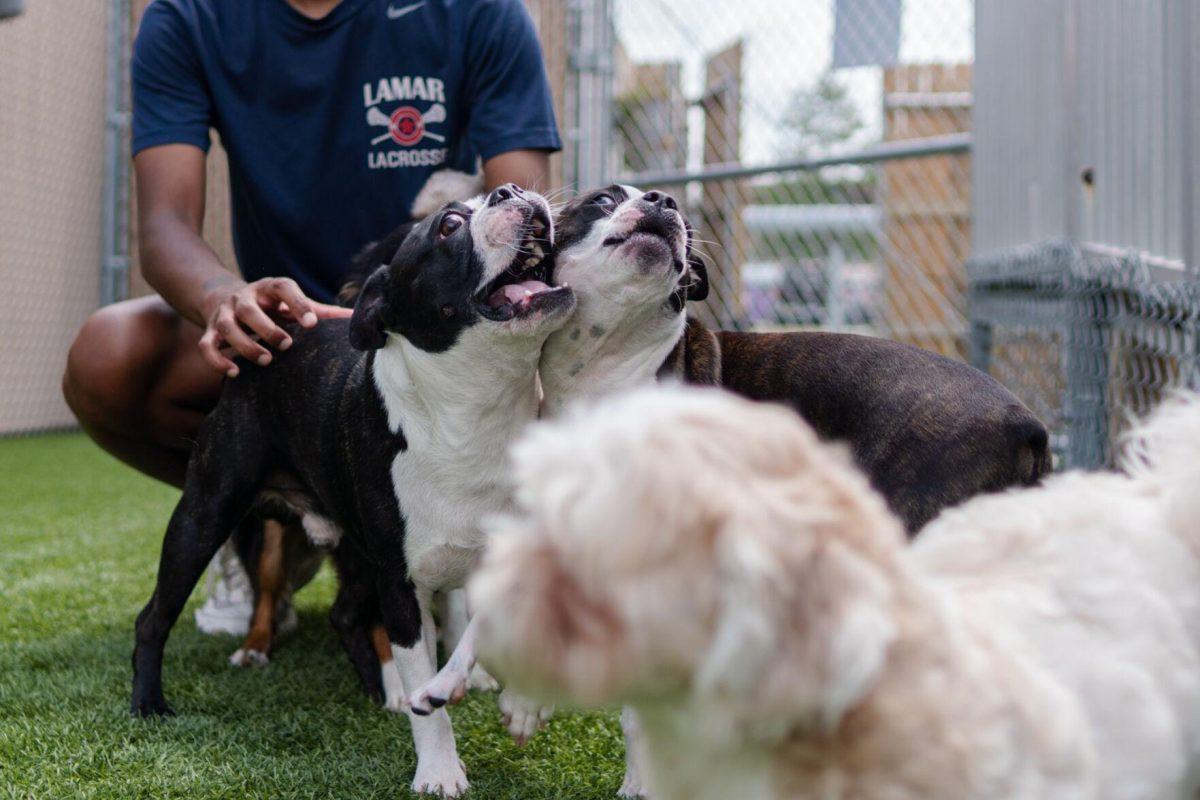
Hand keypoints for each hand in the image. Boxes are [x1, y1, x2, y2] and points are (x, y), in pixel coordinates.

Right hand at [199, 276, 352, 377]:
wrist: (225, 297)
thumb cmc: (271, 305)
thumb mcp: (292, 304)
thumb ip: (320, 311)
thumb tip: (356, 319)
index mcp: (269, 288)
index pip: (283, 287)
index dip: (298, 303)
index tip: (312, 323)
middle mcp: (243, 298)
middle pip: (248, 308)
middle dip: (266, 327)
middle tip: (286, 344)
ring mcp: (224, 314)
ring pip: (226, 327)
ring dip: (245, 345)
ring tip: (266, 360)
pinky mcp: (209, 332)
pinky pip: (207, 346)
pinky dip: (217, 360)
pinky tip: (234, 373)